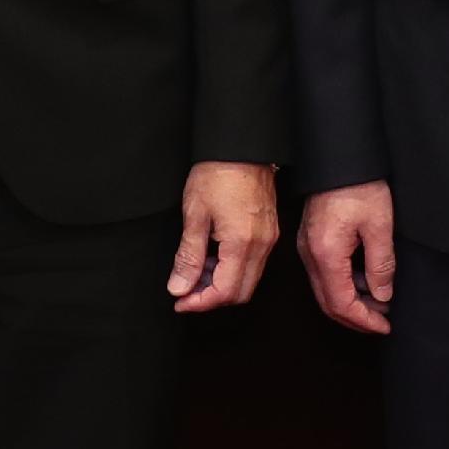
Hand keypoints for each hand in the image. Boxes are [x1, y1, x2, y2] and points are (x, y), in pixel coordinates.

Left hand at [170, 161, 278, 312]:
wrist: (241, 146)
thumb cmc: (217, 173)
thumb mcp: (195, 215)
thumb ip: (188, 256)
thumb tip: (179, 287)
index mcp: (242, 243)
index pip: (224, 292)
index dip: (199, 302)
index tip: (179, 300)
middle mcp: (262, 246)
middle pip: (240, 293)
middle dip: (211, 297)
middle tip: (185, 288)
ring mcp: (269, 239)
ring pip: (248, 280)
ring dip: (221, 282)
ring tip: (196, 268)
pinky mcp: (269, 231)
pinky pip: (253, 263)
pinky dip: (232, 268)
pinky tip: (213, 255)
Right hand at [299, 182, 397, 335]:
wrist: (339, 154)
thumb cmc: (359, 184)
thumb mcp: (379, 225)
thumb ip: (381, 265)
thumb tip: (382, 295)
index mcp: (326, 254)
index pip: (341, 303)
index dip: (364, 321)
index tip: (385, 326)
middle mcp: (310, 254)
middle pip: (328, 303)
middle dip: (356, 317)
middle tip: (382, 321)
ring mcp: (307, 247)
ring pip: (325, 289)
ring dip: (351, 300)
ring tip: (380, 300)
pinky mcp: (311, 238)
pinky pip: (324, 272)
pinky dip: (344, 284)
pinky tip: (365, 279)